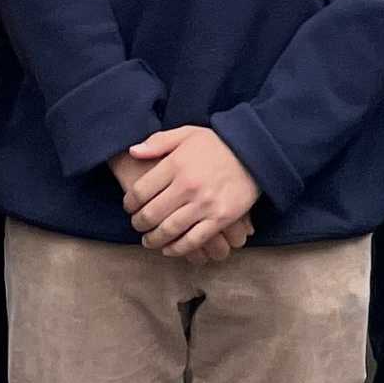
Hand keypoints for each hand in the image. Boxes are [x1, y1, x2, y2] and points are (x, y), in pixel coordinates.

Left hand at [122, 126, 258, 258]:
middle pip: (151, 214)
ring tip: (149, 240)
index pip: (140, 191)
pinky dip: (177, 249)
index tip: (129, 207)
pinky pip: (193, 241)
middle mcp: (188, 186)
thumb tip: (133, 152)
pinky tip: (169, 249)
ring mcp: (204, 204)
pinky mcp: (220, 219)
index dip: (129, 203)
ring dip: (153, 240)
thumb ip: (158, 142)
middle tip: (137, 225)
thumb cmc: (217, 144)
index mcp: (176, 164)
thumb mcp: (187, 133)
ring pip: (169, 230)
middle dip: (139, 224)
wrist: (253, 152)